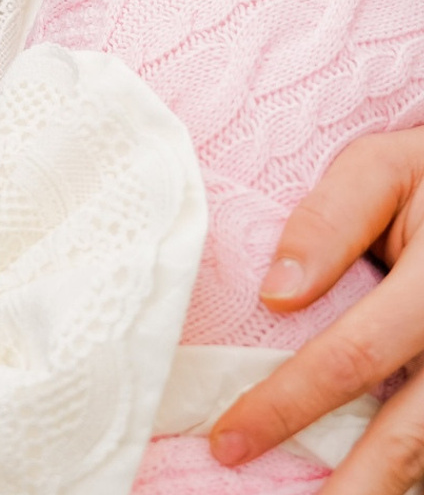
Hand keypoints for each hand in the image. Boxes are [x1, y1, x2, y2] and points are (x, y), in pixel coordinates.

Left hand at [210, 129, 423, 492]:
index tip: (228, 441)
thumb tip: (275, 296)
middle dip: (353, 488)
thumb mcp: (383, 169)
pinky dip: (413, 468)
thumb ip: (330, 221)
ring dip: (385, 486)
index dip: (288, 404)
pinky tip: (370, 483)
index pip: (353, 357)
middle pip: (414, 437)